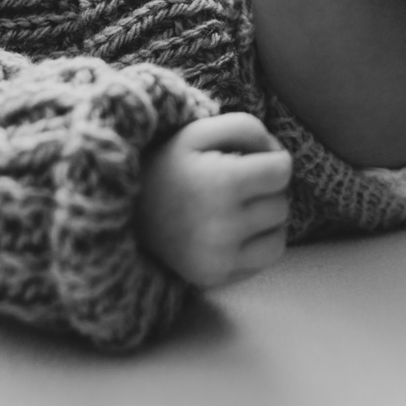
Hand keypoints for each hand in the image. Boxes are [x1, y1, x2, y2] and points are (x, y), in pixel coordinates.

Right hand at [134, 113, 291, 289]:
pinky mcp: (215, 277)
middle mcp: (223, 226)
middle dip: (268, 190)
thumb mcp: (202, 130)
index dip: (271, 159)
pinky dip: (259, 244)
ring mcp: (219, 257)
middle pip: (281, 204)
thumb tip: (278, 155)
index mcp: (223, 183)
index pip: (282, 171)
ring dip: (268, 221)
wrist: (122, 211)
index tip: (249, 159)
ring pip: (279, 237)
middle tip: (241, 184)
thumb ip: (248, 129)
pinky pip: (264, 261)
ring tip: (242, 209)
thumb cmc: (169, 164)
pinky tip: (237, 231)